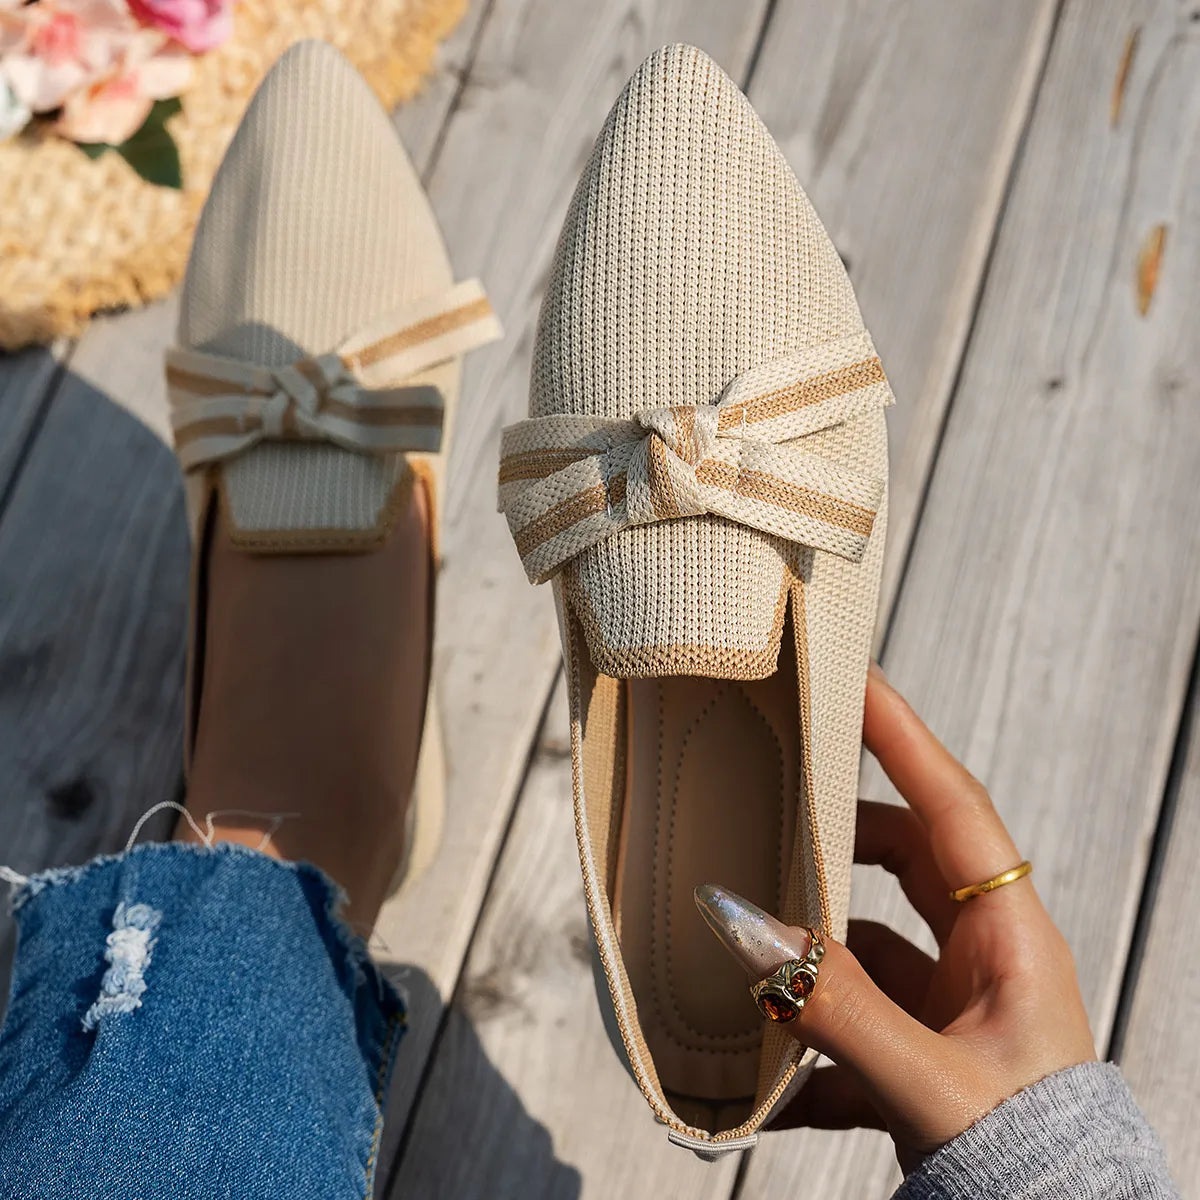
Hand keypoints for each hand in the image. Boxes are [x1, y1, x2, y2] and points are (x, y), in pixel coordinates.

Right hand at [771, 663, 1095, 1167]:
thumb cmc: (1030, 1167)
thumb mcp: (930, 1081)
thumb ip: (833, 1006)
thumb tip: (743, 926)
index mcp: (1012, 939)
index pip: (952, 803)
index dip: (901, 734)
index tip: (852, 675)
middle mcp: (984, 958)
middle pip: (901, 858)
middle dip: (835, 834)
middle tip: (773, 801)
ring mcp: (953, 1005)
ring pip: (866, 938)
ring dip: (809, 951)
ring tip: (748, 957)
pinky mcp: (923, 1052)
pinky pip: (852, 1017)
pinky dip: (806, 1040)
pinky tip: (763, 1080)